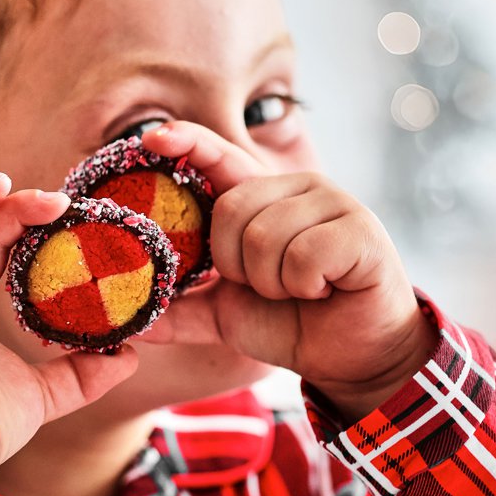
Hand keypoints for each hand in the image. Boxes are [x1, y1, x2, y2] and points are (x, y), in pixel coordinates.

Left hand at [139, 122, 436, 417]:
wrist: (351, 358)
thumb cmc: (290, 323)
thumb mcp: (223, 315)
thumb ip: (179, 310)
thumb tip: (132, 322)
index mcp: (262, 198)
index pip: (220, 157)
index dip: (188, 142)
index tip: (151, 137)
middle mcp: (298, 187)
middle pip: (230, 210)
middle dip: (236, 265)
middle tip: (267, 285)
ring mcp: (334, 203)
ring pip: (263, 236)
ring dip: (271, 282)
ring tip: (299, 290)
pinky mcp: (363, 230)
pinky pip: (303, 255)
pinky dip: (303, 286)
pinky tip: (325, 290)